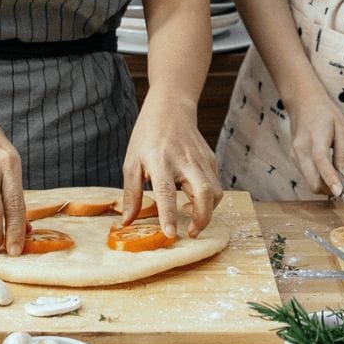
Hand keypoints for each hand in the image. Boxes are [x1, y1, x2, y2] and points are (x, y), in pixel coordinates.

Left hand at [121, 92, 222, 237]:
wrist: (171, 108)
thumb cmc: (146, 137)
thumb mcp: (131, 163)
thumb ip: (131, 194)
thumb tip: (127, 222)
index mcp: (160, 161)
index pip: (166, 192)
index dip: (169, 215)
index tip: (170, 234)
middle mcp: (184, 161)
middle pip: (204, 194)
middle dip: (202, 219)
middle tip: (191, 233)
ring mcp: (201, 160)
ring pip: (215, 192)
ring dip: (207, 211)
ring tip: (189, 213)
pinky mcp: (210, 160)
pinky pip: (215, 185)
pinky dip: (209, 199)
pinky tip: (193, 198)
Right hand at [285, 83, 343, 195]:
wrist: (302, 103)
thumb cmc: (325, 114)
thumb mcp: (341, 129)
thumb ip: (343, 154)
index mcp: (316, 139)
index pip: (322, 163)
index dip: (331, 180)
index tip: (340, 194)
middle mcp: (301, 150)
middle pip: (313, 181)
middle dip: (329, 189)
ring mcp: (294, 155)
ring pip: (309, 181)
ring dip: (324, 184)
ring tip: (337, 175)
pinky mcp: (293, 158)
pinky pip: (306, 175)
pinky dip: (318, 178)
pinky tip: (326, 169)